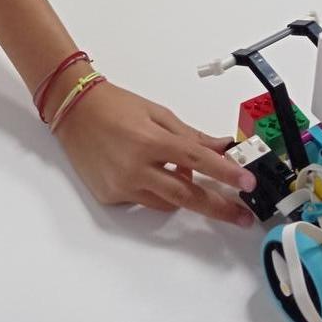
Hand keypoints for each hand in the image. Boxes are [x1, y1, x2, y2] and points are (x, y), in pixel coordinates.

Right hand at [55, 81, 255, 225]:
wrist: (74, 111)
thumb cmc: (116, 106)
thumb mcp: (158, 113)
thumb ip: (191, 134)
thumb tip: (222, 147)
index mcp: (151, 140)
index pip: (197, 160)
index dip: (225, 173)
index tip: (247, 184)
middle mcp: (137, 167)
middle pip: (187, 195)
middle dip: (218, 207)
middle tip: (242, 215)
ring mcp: (122, 186)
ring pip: (167, 202)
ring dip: (182, 191)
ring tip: (177, 170)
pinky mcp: (111, 197)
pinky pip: (144, 201)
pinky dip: (154, 189)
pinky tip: (144, 169)